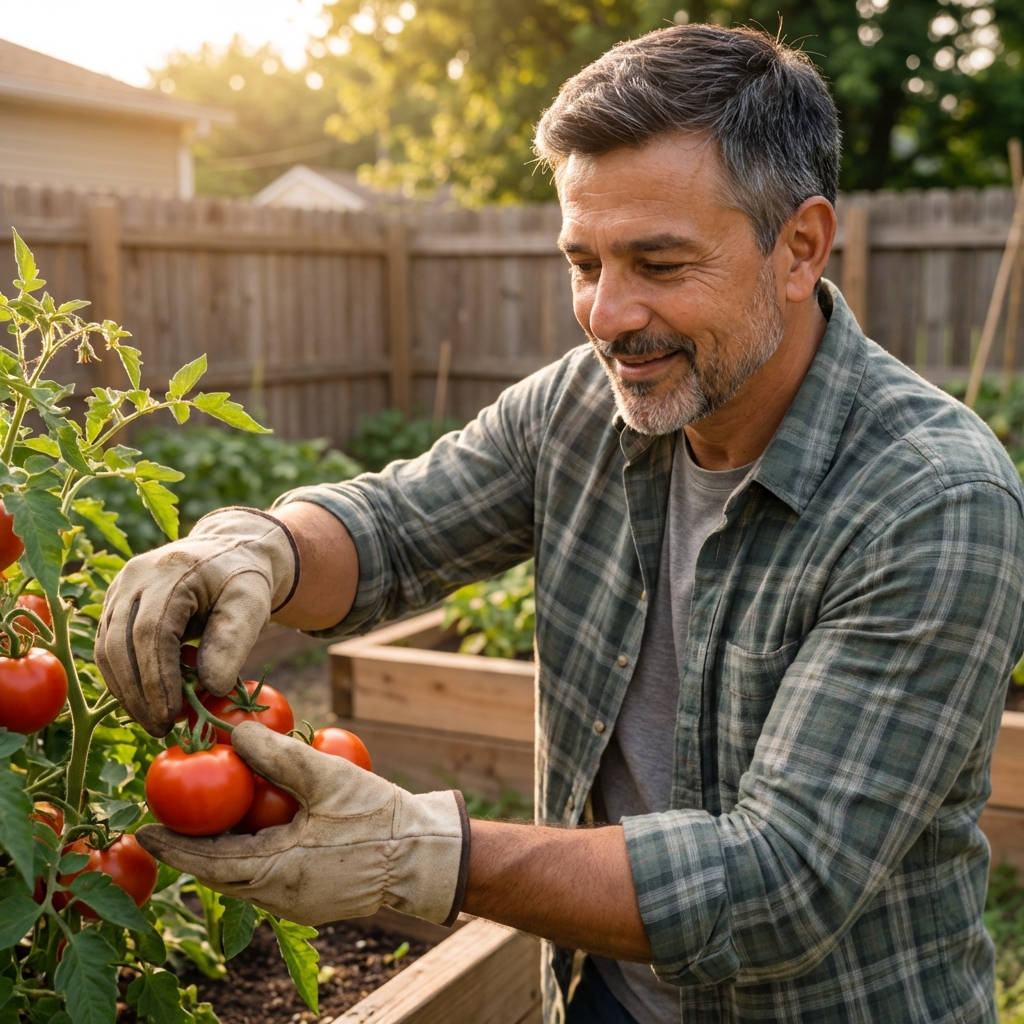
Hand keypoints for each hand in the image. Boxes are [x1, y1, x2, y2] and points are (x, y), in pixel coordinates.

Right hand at [94, 508, 298, 735]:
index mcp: (171, 571)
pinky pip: (109, 647)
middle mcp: (135, 576)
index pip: (151, 633)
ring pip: (107, 649)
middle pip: (120, 644)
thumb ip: (234, 641)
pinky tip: (145, 703)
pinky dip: (124, 679)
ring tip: (154, 722)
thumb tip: (212, 688)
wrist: (230, 551)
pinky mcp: (114, 603)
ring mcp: (120, 588)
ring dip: (127, 692)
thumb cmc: (243, 580)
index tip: (171, 715)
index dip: (157, 679)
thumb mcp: (252, 604)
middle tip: (160, 729)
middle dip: (138, 693)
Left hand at [135, 722, 468, 925]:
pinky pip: (268, 882)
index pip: (208, 862)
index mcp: (278, 871)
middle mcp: (280, 897)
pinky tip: (255, 833)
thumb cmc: (379, 817)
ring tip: (206, 825)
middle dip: (191, 851)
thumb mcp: (328, 777)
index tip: (144, 831)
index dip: (173, 847)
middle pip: (220, 876)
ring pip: (243, 881)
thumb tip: (235, 732)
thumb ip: (278, 755)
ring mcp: (298, 904)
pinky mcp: (314, 901)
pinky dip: (250, 859)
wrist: (425, 857)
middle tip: (167, 824)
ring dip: (221, 855)